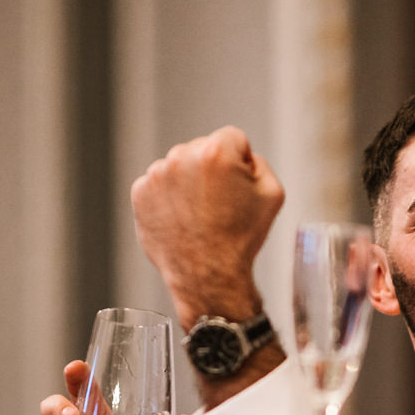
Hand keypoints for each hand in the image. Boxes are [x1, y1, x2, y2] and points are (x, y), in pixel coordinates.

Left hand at [130, 125, 283, 326]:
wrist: (208, 275)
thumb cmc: (240, 239)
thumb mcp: (273, 194)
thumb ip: (260, 163)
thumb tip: (243, 157)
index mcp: (216, 152)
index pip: (234, 138)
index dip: (242, 162)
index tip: (239, 186)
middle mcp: (181, 157)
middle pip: (203, 149)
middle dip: (213, 170)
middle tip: (221, 204)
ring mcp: (157, 175)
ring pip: (179, 166)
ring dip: (189, 182)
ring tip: (201, 215)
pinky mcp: (140, 193)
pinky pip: (160, 184)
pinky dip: (170, 198)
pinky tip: (184, 218)